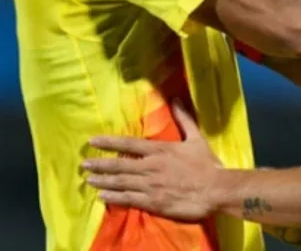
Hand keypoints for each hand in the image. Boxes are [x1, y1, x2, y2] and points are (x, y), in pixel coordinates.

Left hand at [82, 102, 224, 221]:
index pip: (127, 145)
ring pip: (121, 183)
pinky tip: (102, 198)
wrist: (216, 190)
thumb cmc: (206, 165)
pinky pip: (130, 199)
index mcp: (159, 150)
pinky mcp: (154, 202)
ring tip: (88, 180)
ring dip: (103, 182)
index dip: (108, 143)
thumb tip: (176, 98)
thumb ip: (184, 119)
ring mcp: (150, 186)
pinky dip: (115, 198)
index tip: (92, 142)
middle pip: (119, 166)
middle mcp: (150, 167)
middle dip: (100, 165)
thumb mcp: (196, 138)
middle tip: (83, 165)